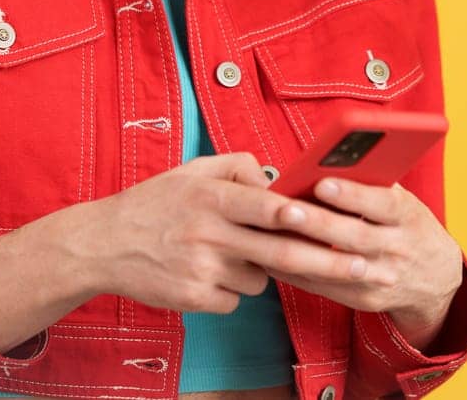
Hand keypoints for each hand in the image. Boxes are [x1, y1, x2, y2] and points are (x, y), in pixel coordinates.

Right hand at [61, 152, 377, 314]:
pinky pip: (236, 298)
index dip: (295, 214)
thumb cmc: (156, 202)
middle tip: (363, 267)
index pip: (262, 206)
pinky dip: (233, 289)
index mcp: (210, 196)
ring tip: (231, 251)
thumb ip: (238, 166)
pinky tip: (209, 272)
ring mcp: (202, 270)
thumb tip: (278, 179)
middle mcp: (208, 233)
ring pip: (261, 278)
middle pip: (278, 253)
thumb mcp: (192, 170)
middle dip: (326, 262)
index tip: (325, 217)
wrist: (103, 245)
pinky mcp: (195, 299)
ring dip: (261, 269)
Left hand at [259, 177, 462, 350]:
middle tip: (287, 209)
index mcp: (408, 216)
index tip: (323, 182)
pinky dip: (298, 273)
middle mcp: (398, 249)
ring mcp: (383, 278)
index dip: (353, 195)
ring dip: (303, 251)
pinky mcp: (367, 300)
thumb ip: (375, 185)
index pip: (382, 204)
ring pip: (338, 266)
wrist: (436, 276)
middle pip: (355, 236)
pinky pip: (327, 287)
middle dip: (319, 222)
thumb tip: (332, 163)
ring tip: (271, 235)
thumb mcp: (404, 202)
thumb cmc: (409, 224)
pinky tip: (272, 258)